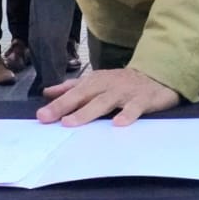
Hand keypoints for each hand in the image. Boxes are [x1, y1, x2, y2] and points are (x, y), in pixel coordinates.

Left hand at [38, 67, 180, 126]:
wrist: (158, 75)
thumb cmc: (122, 83)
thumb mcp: (96, 82)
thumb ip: (72, 87)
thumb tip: (47, 92)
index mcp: (95, 81)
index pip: (73, 92)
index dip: (56, 103)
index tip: (40, 116)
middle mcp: (108, 85)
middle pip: (83, 95)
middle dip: (64, 106)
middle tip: (47, 118)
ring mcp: (125, 92)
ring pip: (104, 102)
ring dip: (87, 112)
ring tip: (71, 122)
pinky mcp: (144, 99)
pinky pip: (135, 108)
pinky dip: (127, 114)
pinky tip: (118, 124)